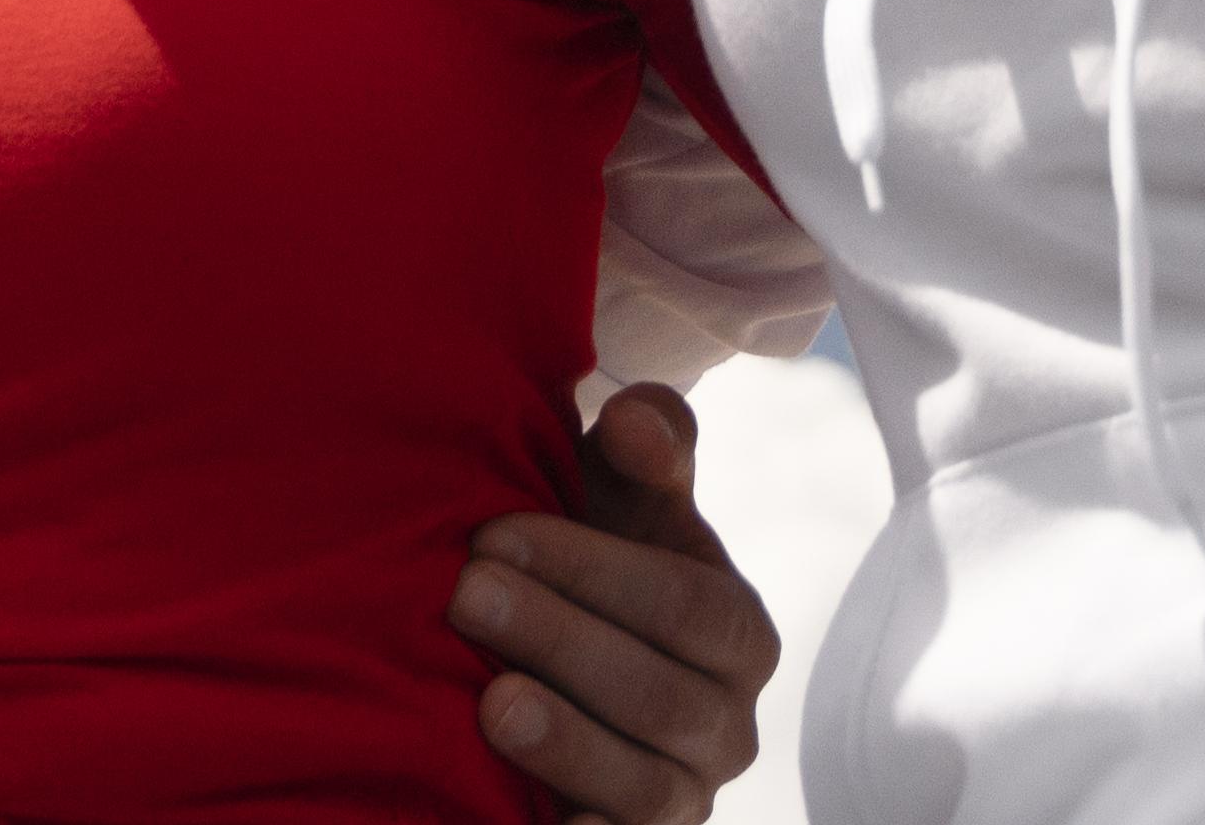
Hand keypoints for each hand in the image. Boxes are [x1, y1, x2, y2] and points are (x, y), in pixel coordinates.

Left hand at [456, 378, 779, 818]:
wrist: (562, 659)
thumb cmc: (595, 558)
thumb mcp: (625, 499)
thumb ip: (646, 449)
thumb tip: (635, 419)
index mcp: (738, 633)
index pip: (683, 605)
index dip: (591, 571)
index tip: (494, 535)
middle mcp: (729, 727)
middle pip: (659, 694)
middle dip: (559, 642)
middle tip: (465, 595)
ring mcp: (686, 799)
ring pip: (645, 786)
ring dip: (564, 742)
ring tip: (489, 702)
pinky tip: (533, 818)